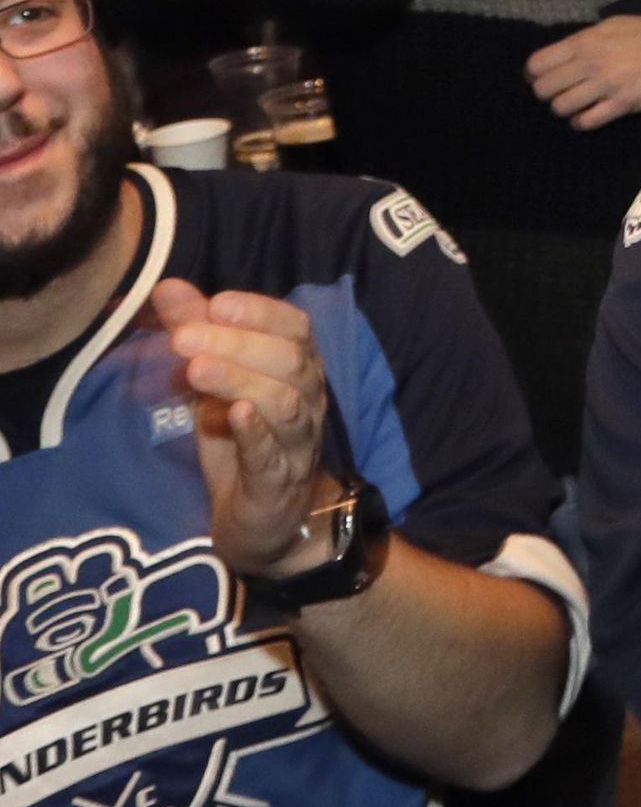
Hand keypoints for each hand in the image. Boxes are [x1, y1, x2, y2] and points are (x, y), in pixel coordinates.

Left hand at [156, 279, 337, 578]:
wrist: (263, 519)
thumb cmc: (242, 441)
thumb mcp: (214, 382)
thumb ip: (197, 333)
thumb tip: (166, 287)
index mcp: (298, 370)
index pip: (296, 327)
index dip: (261, 311)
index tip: (217, 302)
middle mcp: (308, 400)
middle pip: (290, 362)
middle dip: (239, 344)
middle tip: (185, 339)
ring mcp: (298, 442)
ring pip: (285, 404)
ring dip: (242, 382)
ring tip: (196, 370)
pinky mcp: (278, 482)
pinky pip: (274, 455)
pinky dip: (257, 433)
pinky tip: (234, 415)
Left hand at [526, 13, 640, 129]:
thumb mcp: (612, 25)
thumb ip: (585, 40)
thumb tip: (562, 55)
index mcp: (585, 41)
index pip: (537, 64)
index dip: (534, 74)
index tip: (542, 77)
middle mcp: (590, 64)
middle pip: (544, 89)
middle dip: (547, 93)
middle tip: (560, 92)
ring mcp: (606, 86)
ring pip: (561, 107)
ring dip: (564, 108)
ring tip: (575, 104)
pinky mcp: (622, 104)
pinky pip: (587, 121)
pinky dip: (582, 122)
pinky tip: (588, 116)